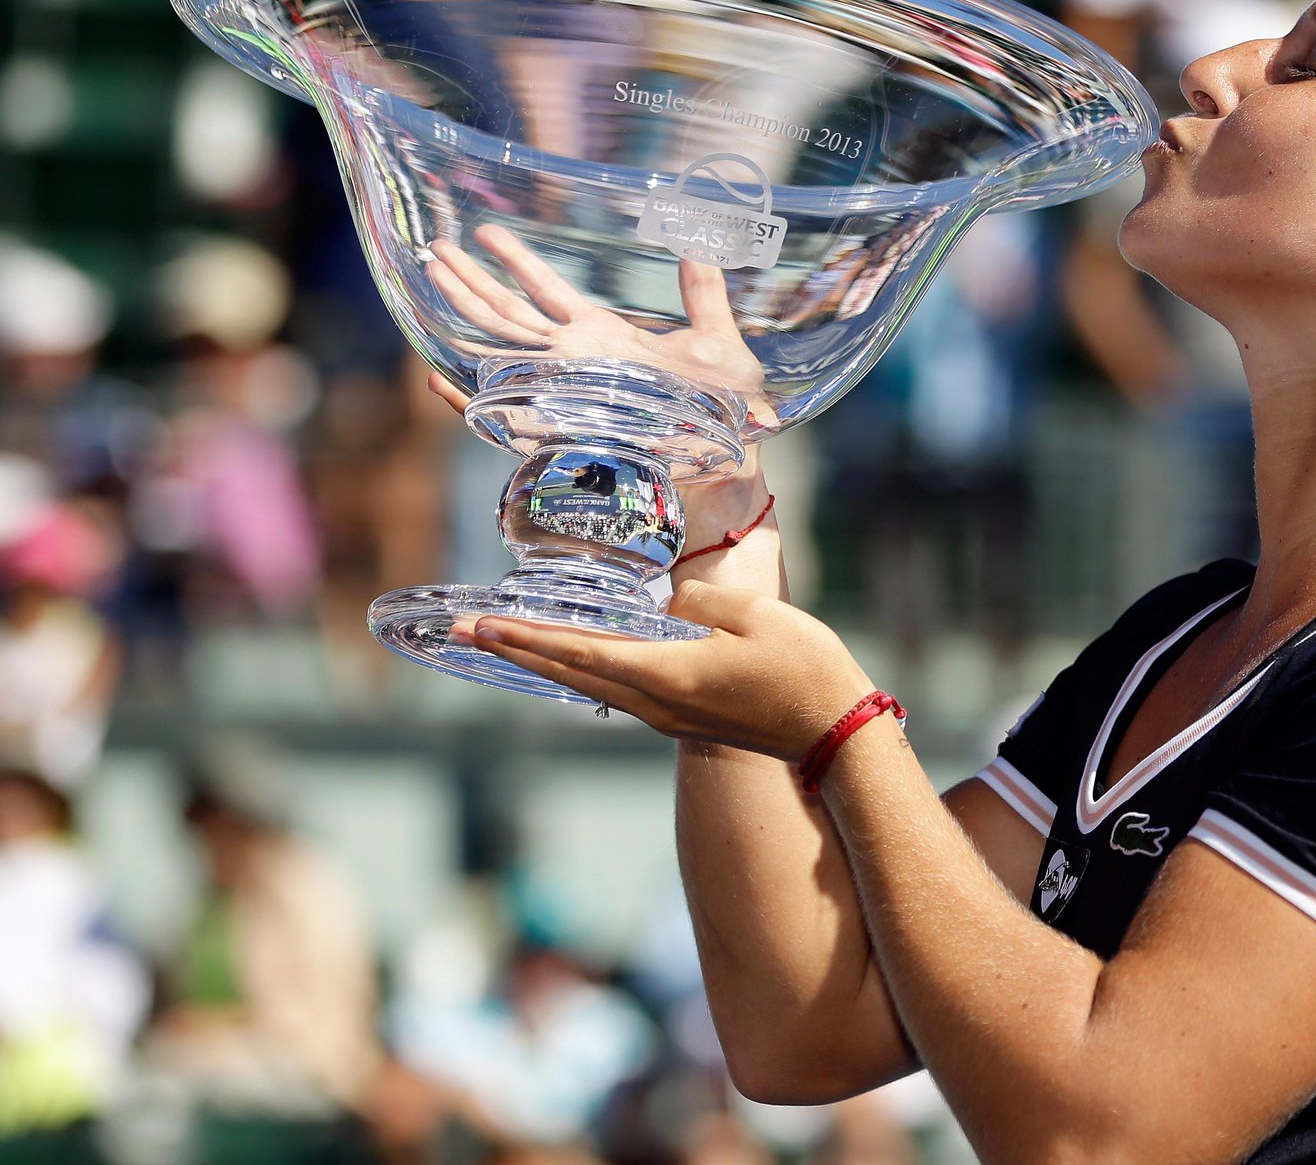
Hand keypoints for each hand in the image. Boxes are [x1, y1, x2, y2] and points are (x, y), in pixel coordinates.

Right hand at [425, 222, 772, 426]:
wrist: (726, 460)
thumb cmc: (724, 407)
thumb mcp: (719, 340)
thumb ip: (705, 293)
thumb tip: (701, 243)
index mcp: (602, 335)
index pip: (547, 289)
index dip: (516, 259)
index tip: (485, 233)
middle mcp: (573, 360)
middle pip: (508, 312)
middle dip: (469, 280)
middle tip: (434, 249)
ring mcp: (562, 393)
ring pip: (497, 348)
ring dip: (461, 317)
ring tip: (429, 283)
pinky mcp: (560, 431)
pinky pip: (503, 416)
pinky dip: (467, 401)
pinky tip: (437, 380)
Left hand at [458, 580, 872, 760]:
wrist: (836, 731)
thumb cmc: (804, 669)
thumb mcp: (754, 616)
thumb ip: (699, 601)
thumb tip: (668, 606)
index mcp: (667, 675)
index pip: (579, 652)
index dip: (525, 636)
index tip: (478, 626)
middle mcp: (656, 703)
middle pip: (569, 674)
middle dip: (514, 650)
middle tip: (461, 631)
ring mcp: (668, 716)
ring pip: (588, 685)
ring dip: (543, 661)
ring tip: (502, 640)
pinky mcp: (683, 716)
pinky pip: (616, 689)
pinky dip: (580, 669)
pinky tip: (570, 656)